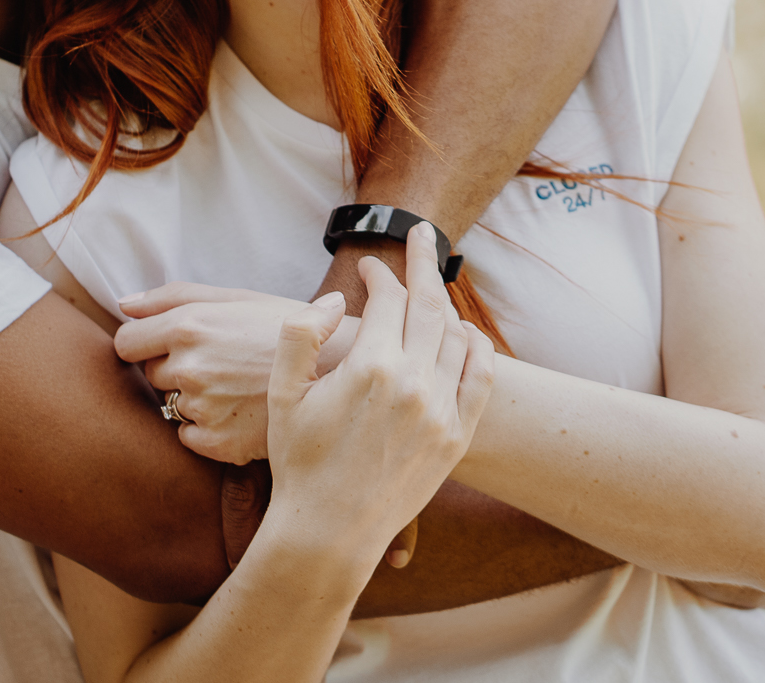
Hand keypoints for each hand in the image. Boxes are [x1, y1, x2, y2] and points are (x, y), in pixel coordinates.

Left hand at [117, 284, 326, 463]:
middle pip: (152, 375)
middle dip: (176, 369)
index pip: (125, 344)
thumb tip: (122, 304)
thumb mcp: (233, 297)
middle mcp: (189, 368)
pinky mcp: (219, 443)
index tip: (167, 346)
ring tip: (237, 386)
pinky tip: (240, 411)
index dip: (144, 345)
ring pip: (172, 406)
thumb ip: (170, 297)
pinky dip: (207, 428)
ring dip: (195, 398)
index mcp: (188, 325)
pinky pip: (189, 437)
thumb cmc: (286, 326)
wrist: (340, 369)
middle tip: (222, 363)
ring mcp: (203, 408)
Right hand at [260, 225, 495, 576]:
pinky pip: (480, 376)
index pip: (388, 298)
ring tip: (433, 287)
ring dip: (445, 304)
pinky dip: (475, 346)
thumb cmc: (299, 460)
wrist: (329, 531)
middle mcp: (413, 383)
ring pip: (457, 335)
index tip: (368, 267)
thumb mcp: (284, 393)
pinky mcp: (457, 436)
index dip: (379, 274)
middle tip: (421, 233)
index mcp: (370, 367)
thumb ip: (300, 334)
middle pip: (430, 303)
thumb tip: (336, 300)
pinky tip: (464, 332)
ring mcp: (441, 410)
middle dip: (424, 261)